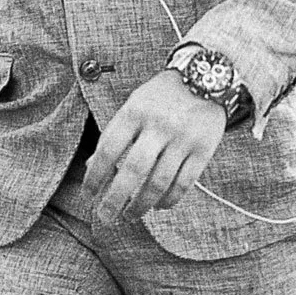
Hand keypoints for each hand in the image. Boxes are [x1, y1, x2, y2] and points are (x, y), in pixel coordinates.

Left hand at [81, 70, 227, 228]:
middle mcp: (158, 125)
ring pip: (159, 182)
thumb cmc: (160, 97)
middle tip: (105, 217)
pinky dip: (170, 199)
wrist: (207, 77)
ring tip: (129, 216)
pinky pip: (184, 182)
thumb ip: (115, 135)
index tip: (88, 195)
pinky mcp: (204, 149)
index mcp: (134, 112)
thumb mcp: (134, 106)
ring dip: (142, 205)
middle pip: (133, 170)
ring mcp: (183, 138)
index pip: (108, 149)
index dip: (95, 176)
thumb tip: (91, 169)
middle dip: (115, 198)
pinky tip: (159, 206)